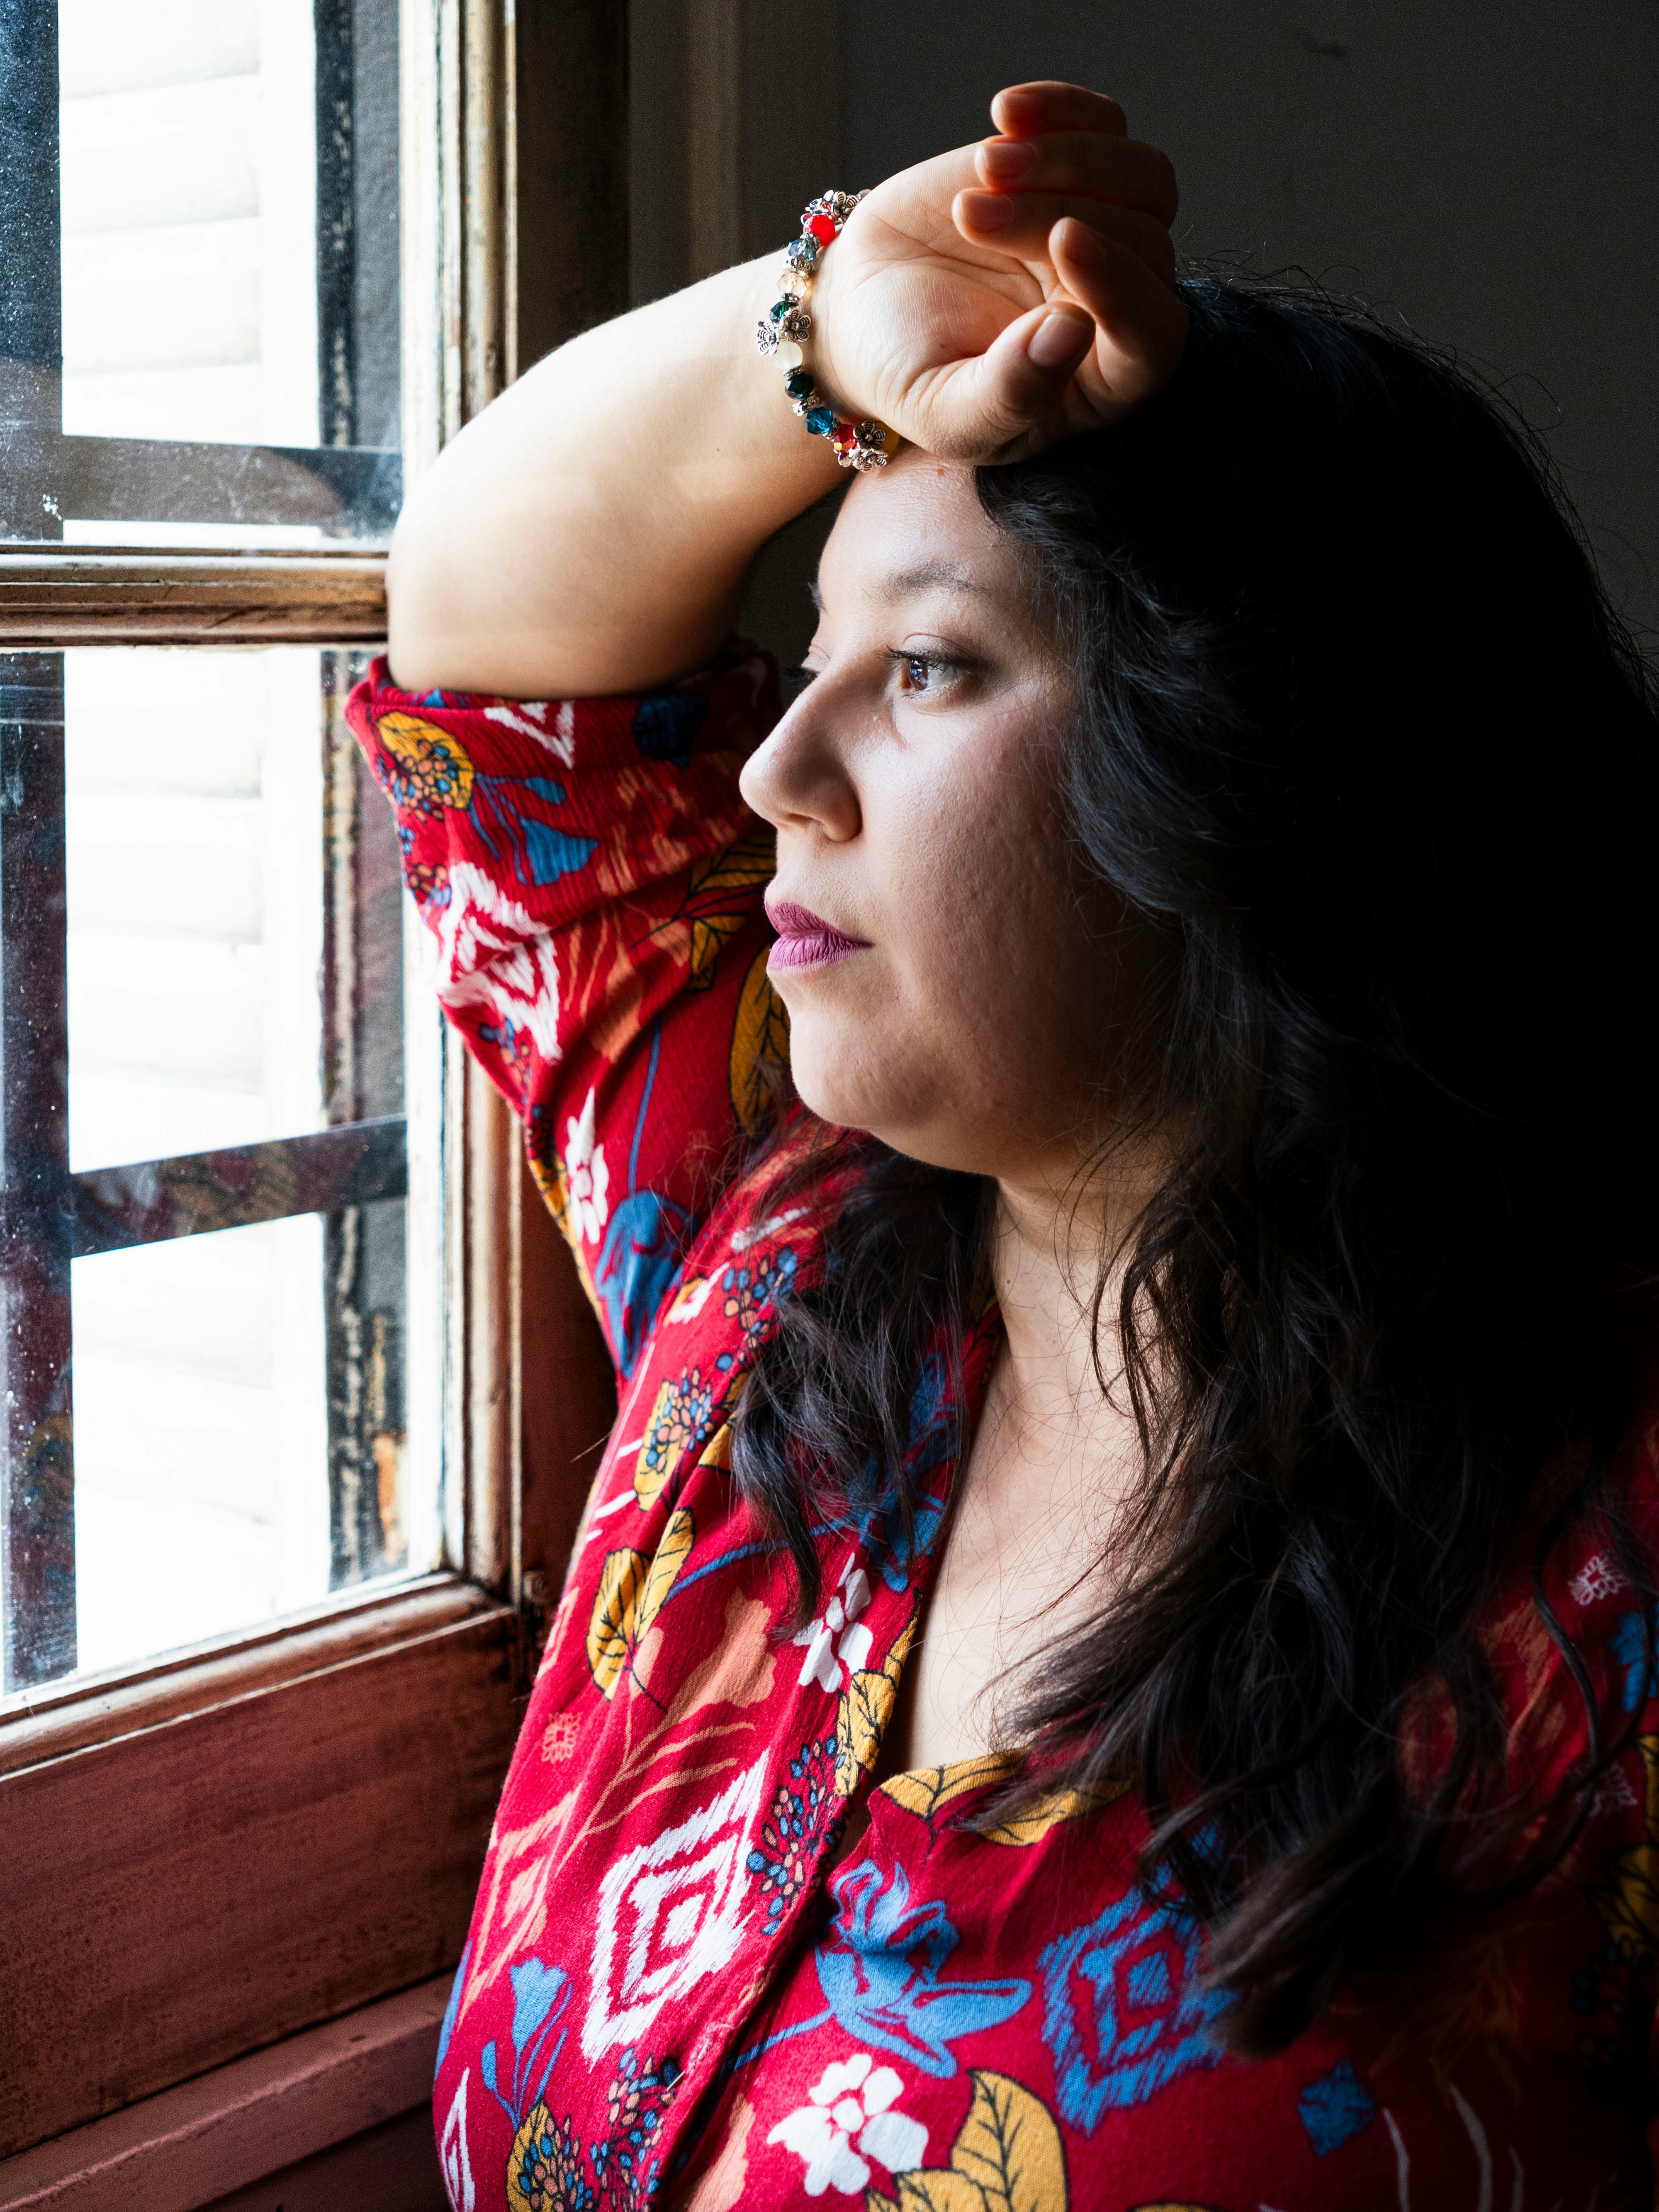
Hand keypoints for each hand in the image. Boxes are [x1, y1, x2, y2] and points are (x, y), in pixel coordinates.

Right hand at [811, 80, 1186, 464]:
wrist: (862, 310)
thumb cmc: (909, 375)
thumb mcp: (947, 412)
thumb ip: (1011, 393)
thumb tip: (1076, 332)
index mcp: (1102, 382)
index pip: (1153, 338)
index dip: (1123, 288)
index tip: (1066, 242)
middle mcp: (1118, 306)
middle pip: (1143, 243)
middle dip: (1056, 216)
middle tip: (970, 217)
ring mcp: (1104, 232)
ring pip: (1143, 178)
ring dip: (1067, 159)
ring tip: (985, 167)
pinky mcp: (1076, 172)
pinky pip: (1105, 125)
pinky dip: (1061, 109)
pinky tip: (1006, 112)